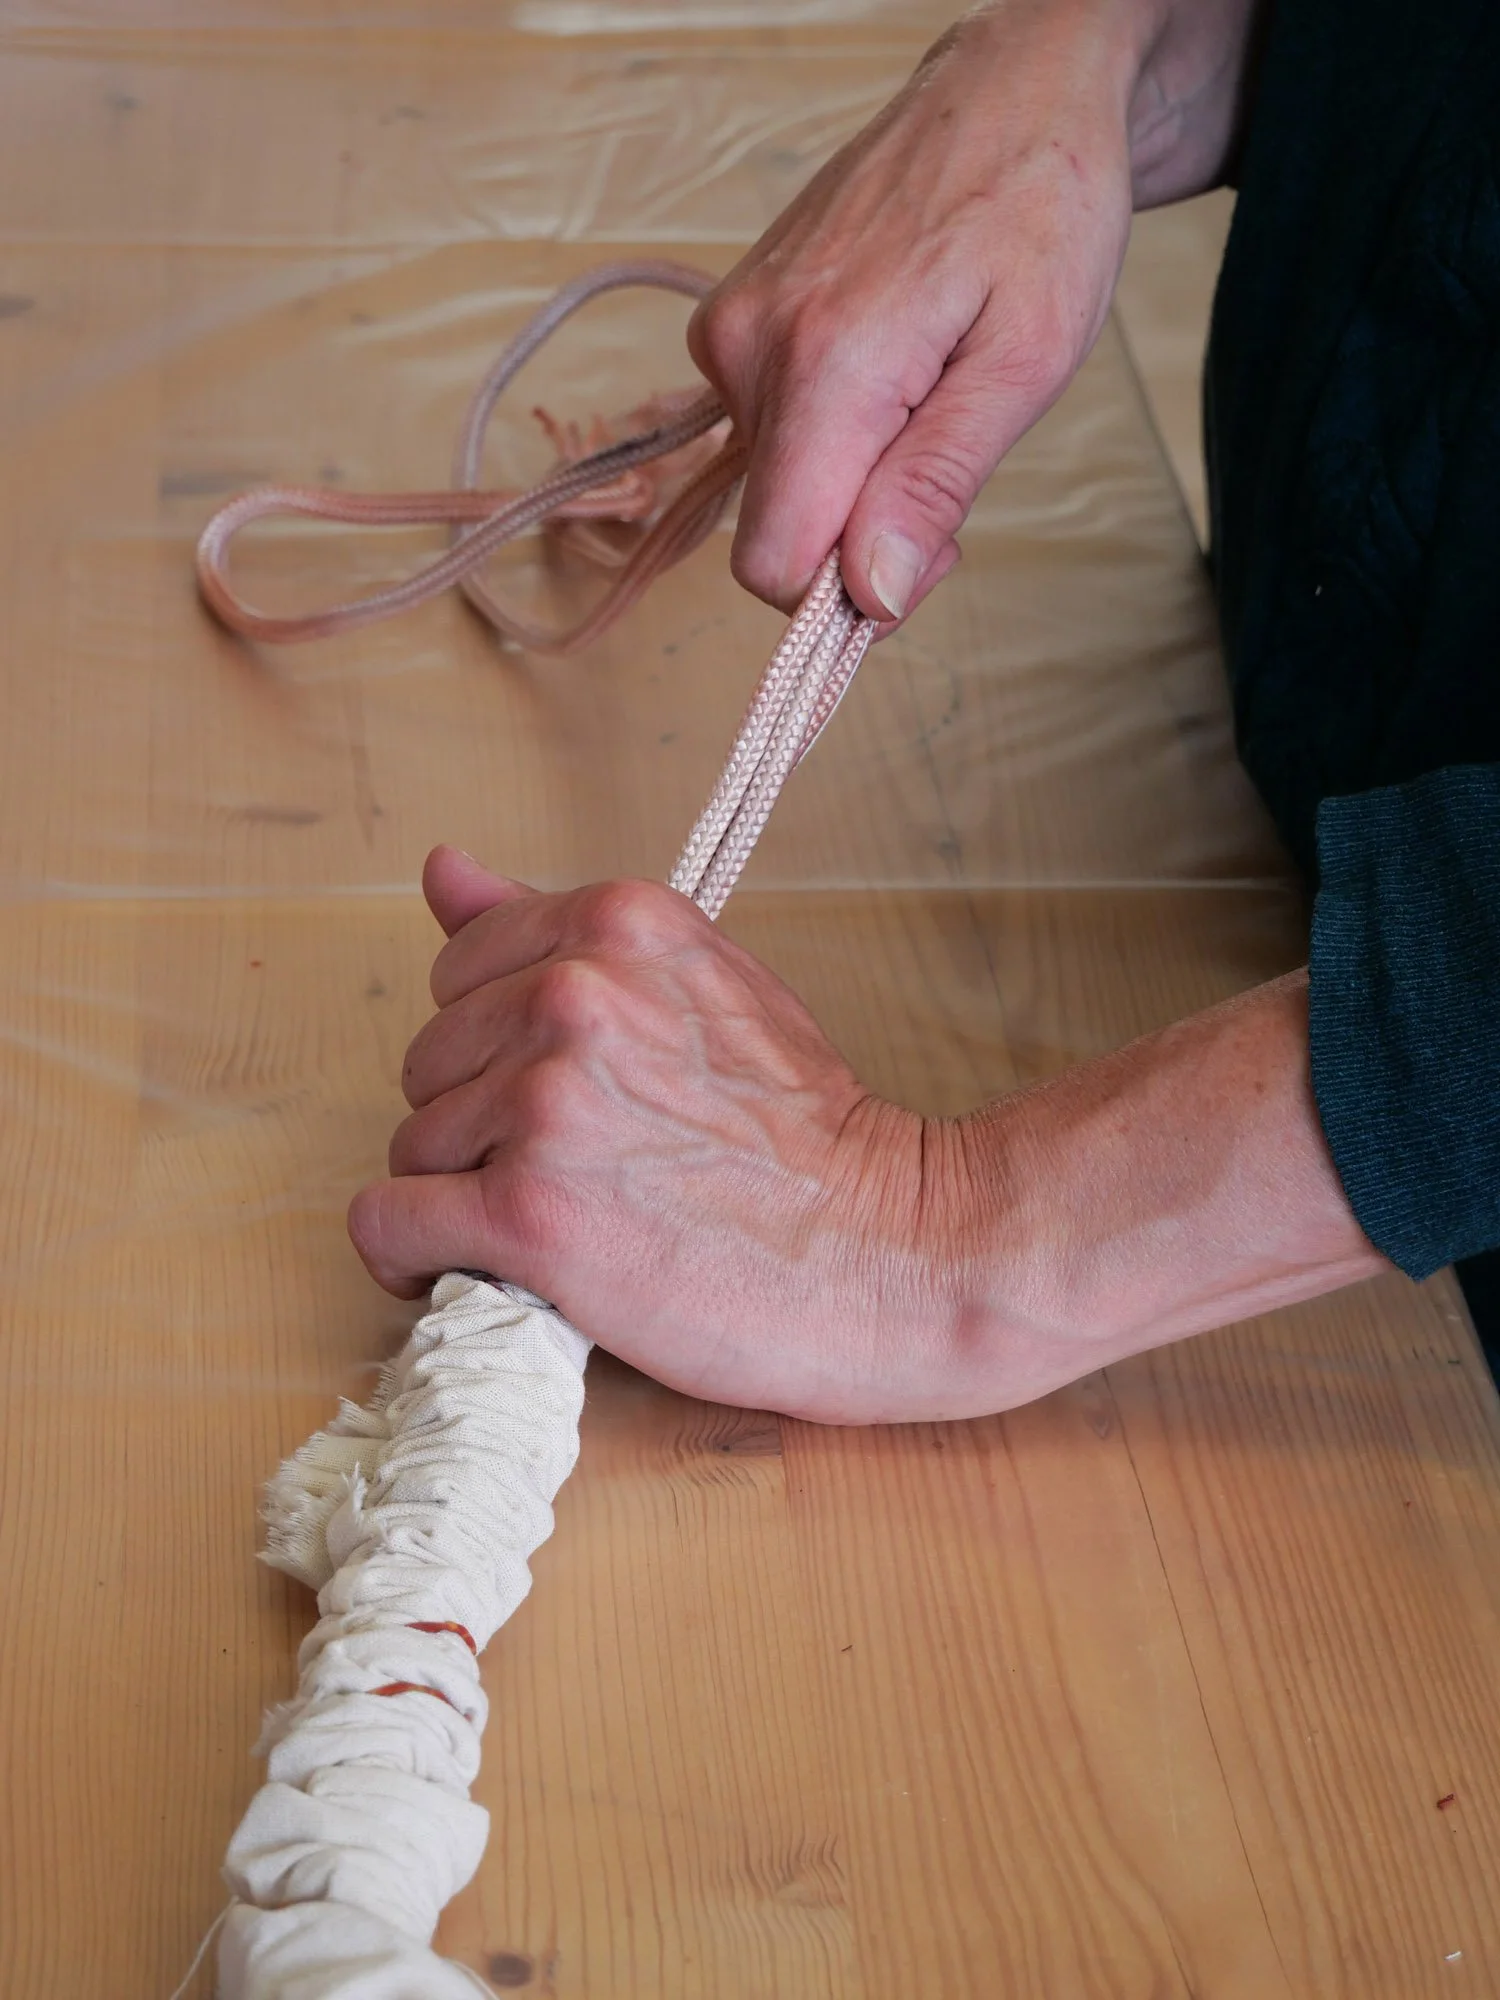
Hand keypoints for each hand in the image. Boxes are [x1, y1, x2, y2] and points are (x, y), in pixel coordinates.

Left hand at [347, 847, 1024, 1422]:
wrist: (886, 1250)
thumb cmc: (802, 1131)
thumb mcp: (697, 984)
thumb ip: (557, 928)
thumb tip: (443, 869)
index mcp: (614, 922)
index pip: (459, 971)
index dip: (502, 1046)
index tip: (569, 1095)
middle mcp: (571, 994)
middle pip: (428, 1062)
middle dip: (482, 1120)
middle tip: (585, 1167)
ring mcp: (544, 1104)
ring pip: (410, 1145)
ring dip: (465, 1194)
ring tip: (567, 1220)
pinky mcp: (525, 1213)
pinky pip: (389, 1225)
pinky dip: (418, 1258)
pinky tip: (488, 1268)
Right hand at [687, 0, 1261, 620]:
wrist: (1009, 89)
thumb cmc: (1040, 210)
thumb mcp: (1026, 363)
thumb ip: (937, 484)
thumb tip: (871, 594)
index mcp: (824, 366)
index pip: (773, 564)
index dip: (850, 592)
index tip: (930, 548)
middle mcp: (751, 349)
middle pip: (775, 534)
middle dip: (858, 538)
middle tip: (948, 460)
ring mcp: (731, 331)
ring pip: (774, 487)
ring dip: (850, 481)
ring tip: (927, 394)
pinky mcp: (731, 320)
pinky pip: (768, 434)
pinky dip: (830, 435)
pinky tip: (890, 370)